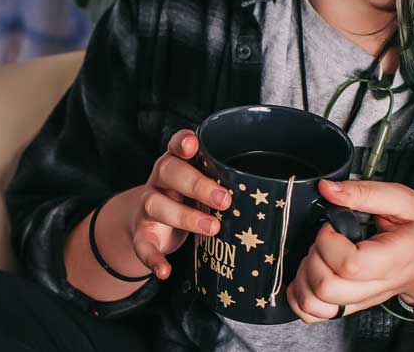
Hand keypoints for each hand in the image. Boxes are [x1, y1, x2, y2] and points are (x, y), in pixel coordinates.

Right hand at [126, 129, 231, 279]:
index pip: (176, 146)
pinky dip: (153, 258)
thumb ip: (221, 184)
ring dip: (185, 217)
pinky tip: (165, 271)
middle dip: (196, 183)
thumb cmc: (186, 200)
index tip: (193, 145)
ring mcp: (147, 207)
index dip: (182, 143)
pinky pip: (143, 245)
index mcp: (176, 164)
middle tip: (225, 199)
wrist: (149, 224)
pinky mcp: (142, 233)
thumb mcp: (199, 187)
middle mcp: (158, 181)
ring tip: (213, 228)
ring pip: (156, 205)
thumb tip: (271, 192)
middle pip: (168, 172)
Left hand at [287, 179, 413, 322]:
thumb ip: (364, 193)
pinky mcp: (349, 306)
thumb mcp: (404, 200)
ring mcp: (360, 301)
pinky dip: (300, 295)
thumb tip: (327, 189)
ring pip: (315, 305)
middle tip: (326, 239)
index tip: (333, 225)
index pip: (349, 265)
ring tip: (319, 255)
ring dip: (304, 277)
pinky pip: (313, 314)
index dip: (329, 241)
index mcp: (391, 260)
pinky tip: (309, 273)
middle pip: (326, 288)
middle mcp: (374, 287)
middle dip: (314, 256)